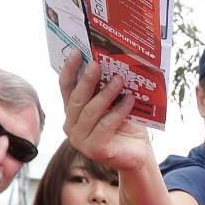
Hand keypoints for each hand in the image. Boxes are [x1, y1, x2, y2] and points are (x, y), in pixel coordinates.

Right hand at [59, 51, 156, 173]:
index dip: (70, 69)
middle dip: (86, 80)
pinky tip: (130, 101)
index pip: (66, 87)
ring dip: (105, 94)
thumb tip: (111, 60)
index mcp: (73, 111)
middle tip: (97, 64)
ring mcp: (80, 140)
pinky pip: (105, 126)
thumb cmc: (126, 124)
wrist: (138, 152)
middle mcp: (71, 125)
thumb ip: (107, 86)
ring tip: (119, 80)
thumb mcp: (115, 101)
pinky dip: (118, 112)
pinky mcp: (94, 150)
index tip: (77, 52)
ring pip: (90, 112)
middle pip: (76, 99)